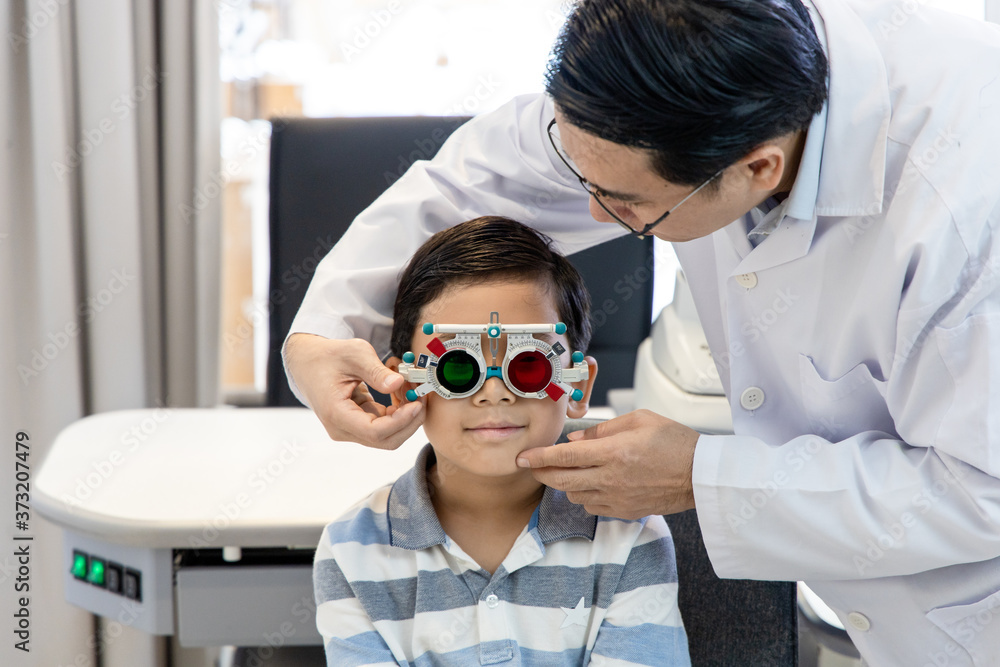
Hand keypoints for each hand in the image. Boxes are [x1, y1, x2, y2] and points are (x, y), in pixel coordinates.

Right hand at [284, 334, 422, 448]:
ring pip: (387, 435)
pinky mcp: (356, 424)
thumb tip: (398, 383)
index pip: (375, 433)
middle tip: (422, 396)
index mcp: (336, 414)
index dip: (401, 422)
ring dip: (405, 416)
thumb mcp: (353, 353)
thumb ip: (376, 370)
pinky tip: (402, 393)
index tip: (417, 403)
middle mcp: (341, 429)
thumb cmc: (327, 356)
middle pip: (385, 440)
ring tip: (411, 389)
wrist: (308, 362)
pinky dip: (397, 412)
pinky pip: (383, 426)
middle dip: (409, 421)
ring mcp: (349, 429)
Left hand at [515, 410, 698, 518]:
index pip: (564, 457)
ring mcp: (616, 498)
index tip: (522, 457)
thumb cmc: (674, 442)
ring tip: (567, 471)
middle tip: (532, 465)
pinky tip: (590, 484)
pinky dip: (583, 495)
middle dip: (541, 473)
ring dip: (564, 483)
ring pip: (574, 495)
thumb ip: (602, 430)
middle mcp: (610, 478)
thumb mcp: (639, 421)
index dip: (538, 457)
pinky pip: (591, 506)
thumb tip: (574, 440)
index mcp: (613, 452)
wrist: (700, 474)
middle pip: (561, 480)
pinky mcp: (624, 511)